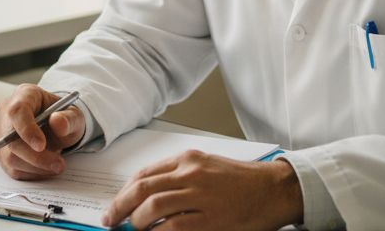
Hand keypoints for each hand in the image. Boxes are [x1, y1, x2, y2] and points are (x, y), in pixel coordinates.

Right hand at [0, 84, 86, 178]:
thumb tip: (57, 122)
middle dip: (35, 156)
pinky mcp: (2, 152)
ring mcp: (1, 133)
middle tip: (59, 164)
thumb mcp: (73, 115)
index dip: (27, 130)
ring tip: (56, 165)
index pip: (17, 111)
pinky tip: (46, 168)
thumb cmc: (62, 118)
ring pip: (10, 157)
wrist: (58, 128)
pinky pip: (12, 168)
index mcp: (25, 95)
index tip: (41, 146)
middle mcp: (7, 112)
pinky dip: (31, 173)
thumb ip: (68, 118)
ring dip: (35, 167)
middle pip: (10, 139)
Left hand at [100, 150, 301, 230]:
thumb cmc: (242, 181)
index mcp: (188, 159)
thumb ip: (179, 177)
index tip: (114, 205)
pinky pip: (171, 229)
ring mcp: (199, 196)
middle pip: (142, 190)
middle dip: (119, 207)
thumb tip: (147, 196)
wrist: (273, 190)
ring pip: (151, 209)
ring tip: (134, 229)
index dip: (123, 192)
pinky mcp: (208, 220)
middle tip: (110, 220)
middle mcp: (191, 174)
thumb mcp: (207, 167)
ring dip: (136, 222)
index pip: (144, 174)